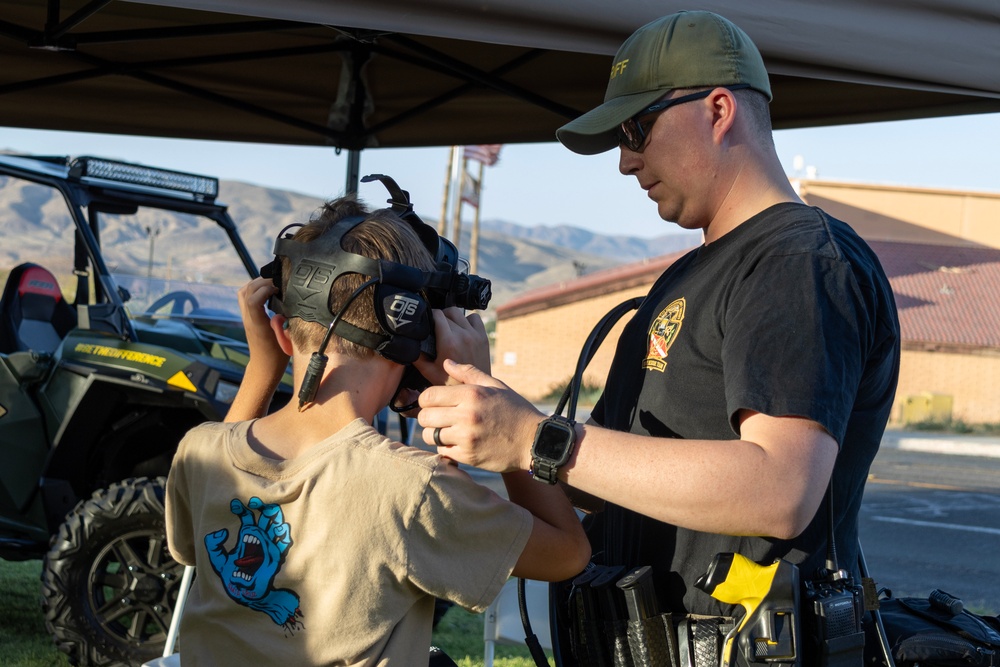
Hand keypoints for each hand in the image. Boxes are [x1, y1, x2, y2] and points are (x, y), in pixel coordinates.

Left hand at [227, 278, 288, 420]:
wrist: (263, 368)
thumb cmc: (277, 357)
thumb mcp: (288, 339)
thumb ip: (289, 322)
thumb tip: (293, 306)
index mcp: (258, 325)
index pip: (252, 301)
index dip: (264, 289)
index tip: (278, 288)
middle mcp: (249, 319)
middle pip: (246, 291)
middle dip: (261, 281)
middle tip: (277, 282)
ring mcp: (246, 318)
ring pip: (243, 292)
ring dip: (256, 284)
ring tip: (271, 283)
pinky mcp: (247, 318)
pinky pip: (245, 297)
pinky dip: (254, 289)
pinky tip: (267, 292)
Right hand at [413, 308, 489, 386]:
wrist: (474, 389)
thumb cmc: (451, 383)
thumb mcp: (428, 371)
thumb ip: (417, 356)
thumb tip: (409, 342)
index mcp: (448, 342)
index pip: (437, 314)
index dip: (429, 315)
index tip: (426, 321)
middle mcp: (463, 335)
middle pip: (448, 312)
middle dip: (439, 317)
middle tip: (434, 327)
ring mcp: (475, 335)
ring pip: (460, 312)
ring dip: (451, 317)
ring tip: (447, 326)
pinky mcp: (483, 337)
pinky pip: (474, 318)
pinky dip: (467, 320)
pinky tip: (462, 328)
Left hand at [417, 359, 543, 472]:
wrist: (534, 441)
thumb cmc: (514, 410)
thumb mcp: (495, 386)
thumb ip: (468, 373)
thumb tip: (446, 362)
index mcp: (471, 394)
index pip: (428, 395)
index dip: (427, 399)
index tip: (435, 402)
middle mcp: (466, 415)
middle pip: (424, 416)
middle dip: (428, 416)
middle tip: (440, 417)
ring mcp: (466, 438)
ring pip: (429, 435)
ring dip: (435, 433)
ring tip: (448, 430)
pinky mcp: (468, 456)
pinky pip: (441, 451)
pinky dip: (446, 447)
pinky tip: (458, 442)